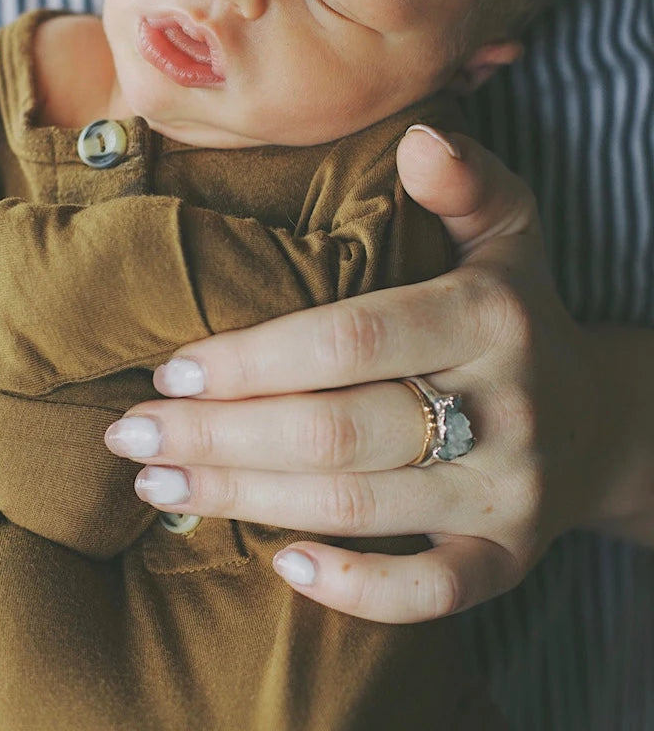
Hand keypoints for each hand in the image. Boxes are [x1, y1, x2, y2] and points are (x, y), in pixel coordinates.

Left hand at [105, 126, 613, 622]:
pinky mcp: (507, 560)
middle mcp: (504, 407)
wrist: (598, 422)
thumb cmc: (516, 313)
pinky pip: (430, 594)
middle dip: (221, 436)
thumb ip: (463, 181)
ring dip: (245, 500)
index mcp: (490, 315)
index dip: (256, 356)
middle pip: (339, 432)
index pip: (353, 337)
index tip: (173, 365)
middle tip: (131, 435)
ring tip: (158, 483)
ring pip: (359, 509)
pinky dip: (353, 588)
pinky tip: (277, 562)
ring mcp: (508, 493)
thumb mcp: (507, 231)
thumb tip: (417, 136)